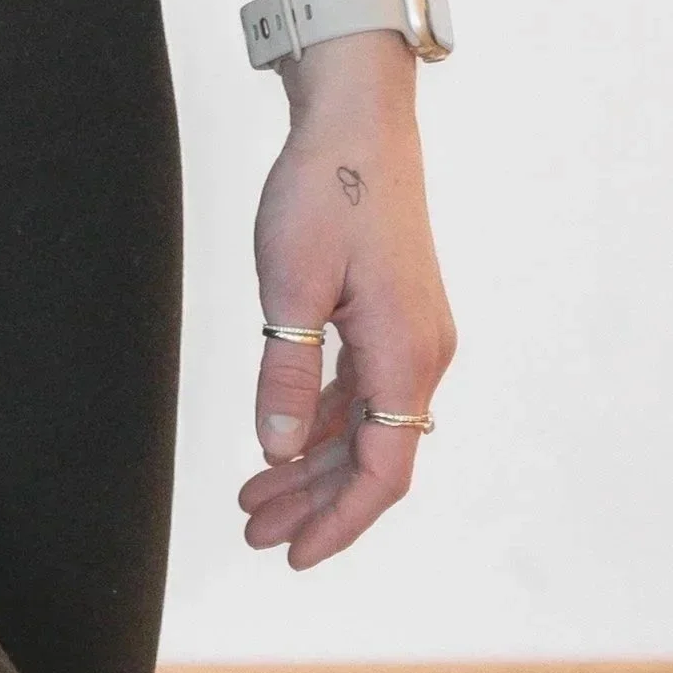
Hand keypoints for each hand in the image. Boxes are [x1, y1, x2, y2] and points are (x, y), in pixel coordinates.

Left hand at [238, 44, 455, 566]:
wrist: (359, 115)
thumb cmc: (325, 189)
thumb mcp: (290, 283)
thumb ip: (285, 373)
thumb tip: (276, 453)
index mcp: (405, 355)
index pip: (382, 473)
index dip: (339, 524)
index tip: (292, 557)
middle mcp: (421, 353)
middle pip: (371, 457)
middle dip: (313, 504)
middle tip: (251, 534)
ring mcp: (412, 333)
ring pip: (365, 426)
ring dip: (312, 466)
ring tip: (253, 499)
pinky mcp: (394, 313)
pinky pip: (362, 389)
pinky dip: (321, 421)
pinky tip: (281, 440)